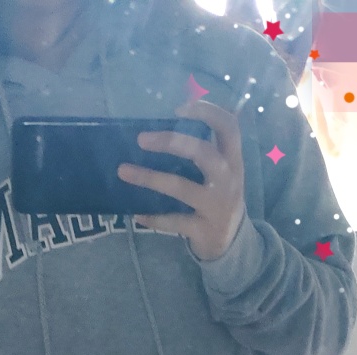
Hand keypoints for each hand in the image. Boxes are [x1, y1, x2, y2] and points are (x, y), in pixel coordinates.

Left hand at [119, 98, 246, 262]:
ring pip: (181, 187)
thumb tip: (175, 118)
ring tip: (123, 171)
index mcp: (233, 160)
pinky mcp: (204, 230)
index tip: (179, 109)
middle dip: (171, 142)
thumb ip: (207, 147)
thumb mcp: (223, 171)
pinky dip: (154, 217)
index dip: (207, 112)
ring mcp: (217, 206)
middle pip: (203, 152)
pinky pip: (174, 221)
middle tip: (141, 139)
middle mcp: (229, 180)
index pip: (229, 126)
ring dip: (149, 178)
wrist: (232, 243)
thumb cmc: (219, 198)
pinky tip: (136, 213)